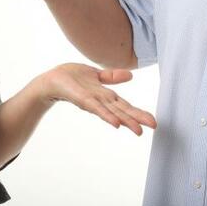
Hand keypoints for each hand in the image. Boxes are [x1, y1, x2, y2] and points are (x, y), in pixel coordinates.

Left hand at [38, 63, 155, 134]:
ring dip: (125, 121)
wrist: (52, 80)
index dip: (139, 112)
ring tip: (138, 130)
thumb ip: (112, 77)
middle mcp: (101, 101)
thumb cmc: (72, 78)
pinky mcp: (83, 99)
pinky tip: (116, 123)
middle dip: (138, 118)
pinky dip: (106, 115)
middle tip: (154, 127)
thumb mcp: (96, 75)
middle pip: (122, 110)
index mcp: (106, 96)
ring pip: (112, 111)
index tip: (154, 121)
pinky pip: (96, 108)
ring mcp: (93, 101)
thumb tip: (131, 75)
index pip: (126, 105)